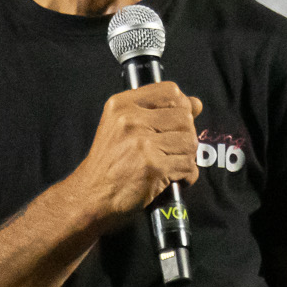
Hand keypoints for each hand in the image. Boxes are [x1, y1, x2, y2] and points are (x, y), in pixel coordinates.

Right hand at [72, 83, 202, 220]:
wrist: (91, 195)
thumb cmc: (110, 162)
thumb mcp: (123, 126)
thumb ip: (158, 111)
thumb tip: (196, 103)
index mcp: (122, 105)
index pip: (170, 92)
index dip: (182, 106)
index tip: (176, 122)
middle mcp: (131, 121)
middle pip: (185, 118)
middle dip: (185, 136)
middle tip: (170, 150)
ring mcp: (142, 144)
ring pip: (190, 142)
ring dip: (186, 157)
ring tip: (169, 164)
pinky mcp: (153, 167)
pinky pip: (188, 166)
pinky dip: (186, 176)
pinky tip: (170, 178)